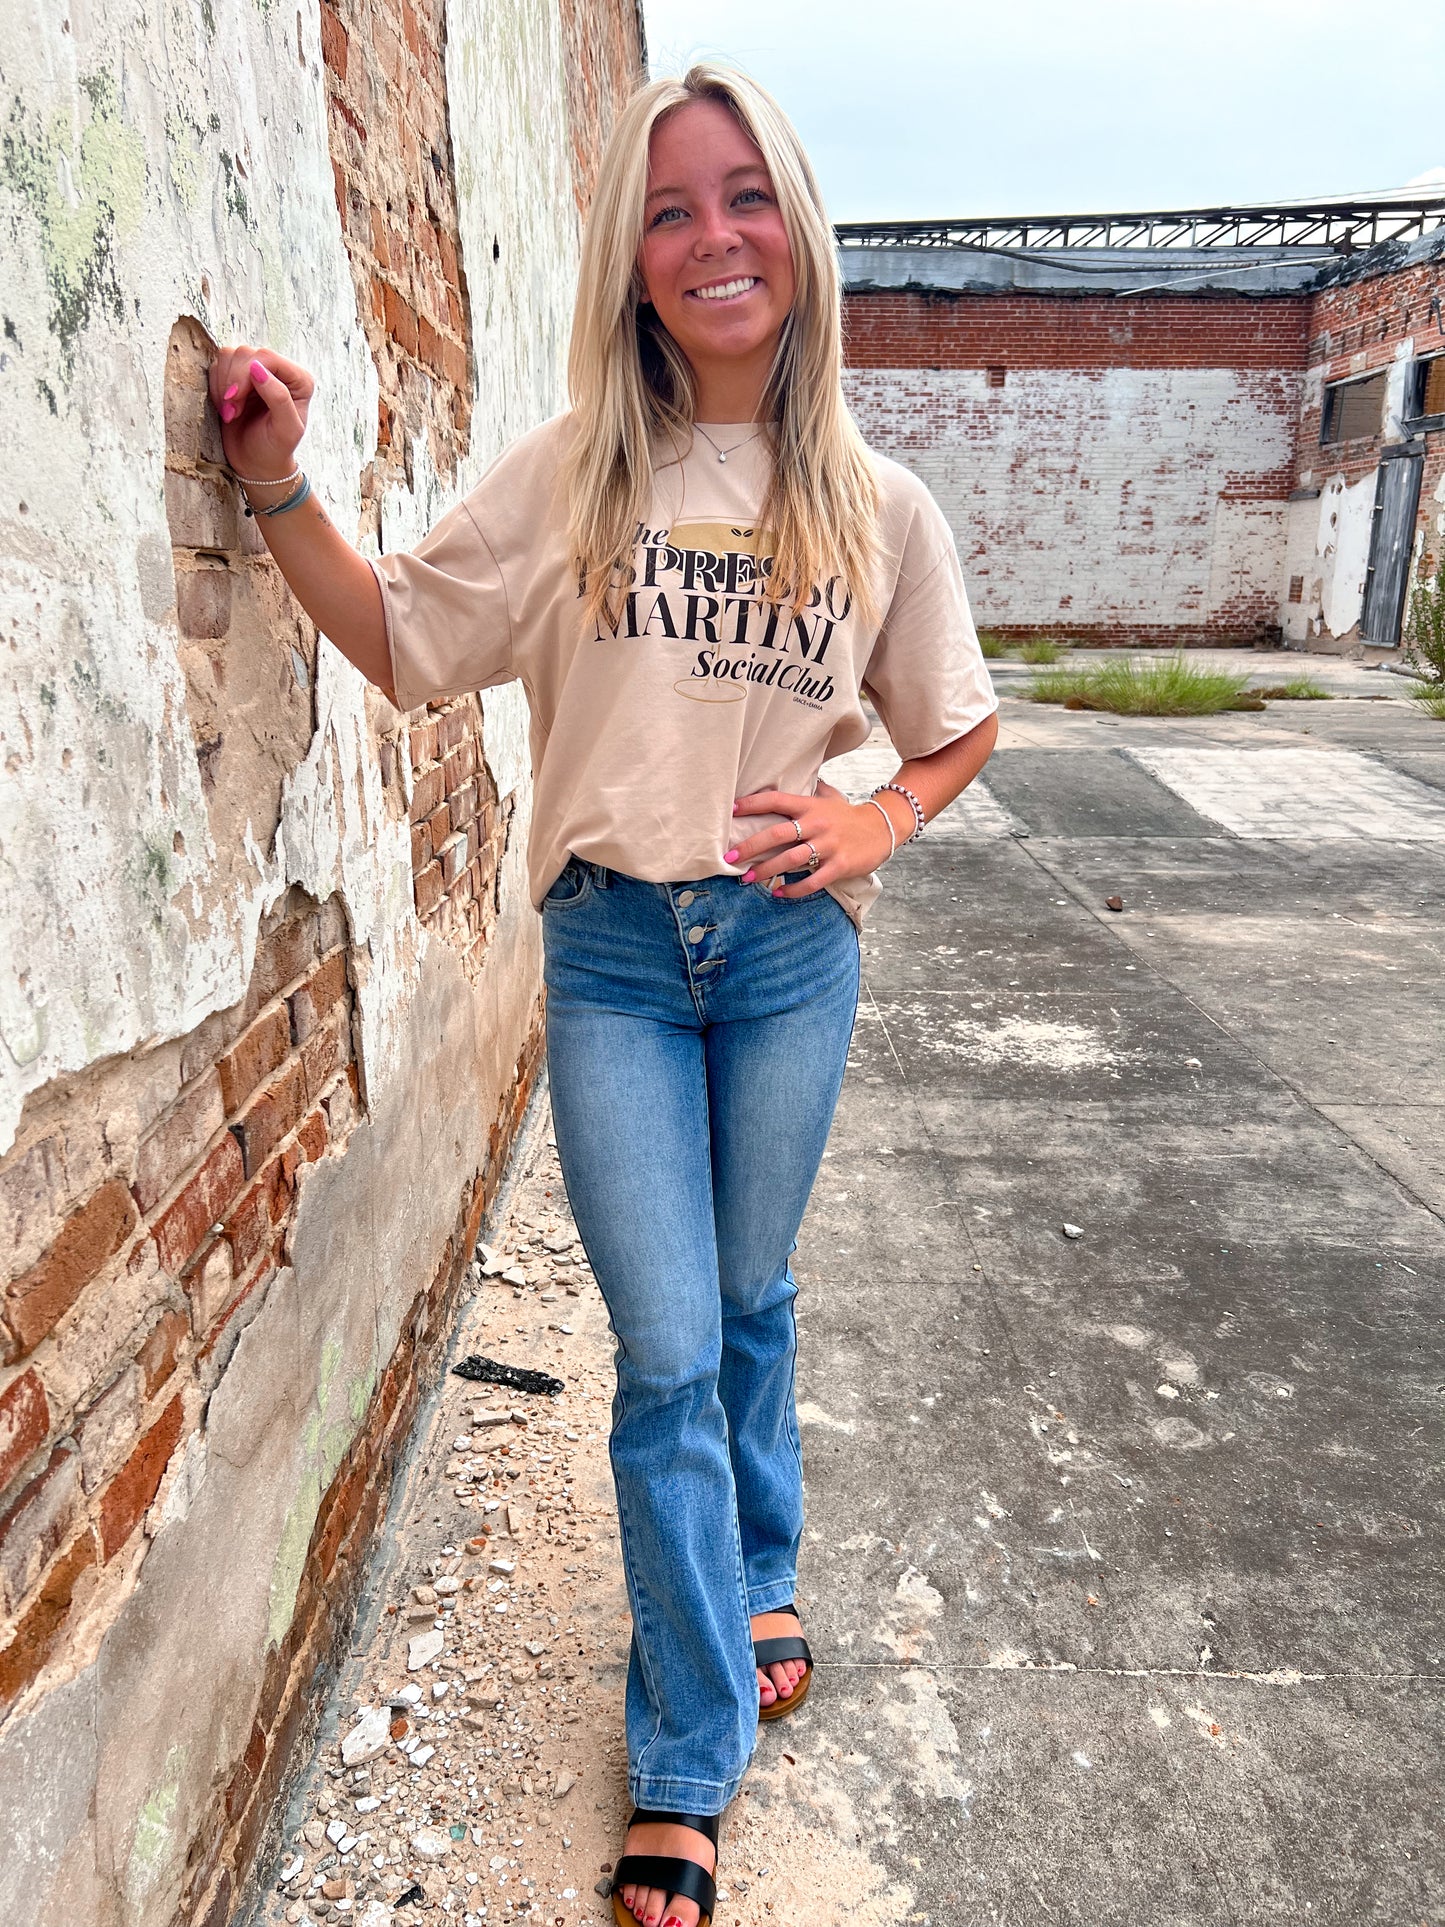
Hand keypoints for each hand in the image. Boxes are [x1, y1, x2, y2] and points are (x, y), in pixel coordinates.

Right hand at [207, 344, 313, 481]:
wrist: (256, 464)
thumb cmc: (275, 450)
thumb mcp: (285, 431)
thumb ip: (278, 398)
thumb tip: (258, 368)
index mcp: (299, 380)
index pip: (267, 357)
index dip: (245, 374)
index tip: (234, 400)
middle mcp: (279, 371)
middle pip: (245, 353)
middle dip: (233, 383)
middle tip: (233, 412)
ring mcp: (256, 371)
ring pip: (229, 356)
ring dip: (223, 385)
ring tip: (231, 412)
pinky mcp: (237, 376)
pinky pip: (217, 365)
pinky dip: (216, 386)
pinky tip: (225, 407)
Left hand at [727, 778, 896, 897]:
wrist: (882, 828)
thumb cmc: (847, 815)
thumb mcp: (827, 798)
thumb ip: (805, 792)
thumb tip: (779, 784)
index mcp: (811, 806)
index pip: (776, 801)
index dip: (752, 804)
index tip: (731, 810)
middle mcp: (817, 824)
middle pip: (777, 833)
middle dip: (751, 846)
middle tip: (730, 856)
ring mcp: (829, 845)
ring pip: (791, 859)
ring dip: (767, 871)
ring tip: (748, 878)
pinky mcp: (839, 865)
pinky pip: (812, 881)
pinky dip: (793, 889)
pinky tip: (779, 893)